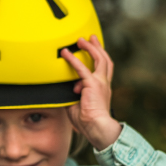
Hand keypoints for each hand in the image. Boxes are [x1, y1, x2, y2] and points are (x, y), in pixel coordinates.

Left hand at [60, 35, 121, 149]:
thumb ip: (71, 95)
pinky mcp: (93, 84)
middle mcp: (104, 83)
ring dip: (90, 48)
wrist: (97, 127)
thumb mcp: (77, 105)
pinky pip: (81, 69)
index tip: (93, 52)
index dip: (98, 60)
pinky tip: (66, 53)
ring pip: (98, 59)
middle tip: (92, 38)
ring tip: (81, 40)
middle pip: (104, 60)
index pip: (103, 70)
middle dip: (98, 47)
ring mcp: (100, 82)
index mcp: (102, 89)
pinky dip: (73, 60)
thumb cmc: (87, 122)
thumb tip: (61, 91)